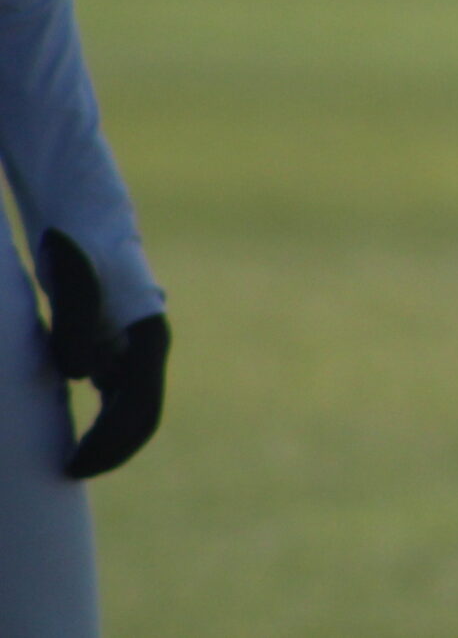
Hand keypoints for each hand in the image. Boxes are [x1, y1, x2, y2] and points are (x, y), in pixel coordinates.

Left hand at [37, 230, 168, 478]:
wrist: (82, 222)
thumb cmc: (76, 249)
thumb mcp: (72, 281)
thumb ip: (75, 324)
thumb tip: (78, 374)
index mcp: (148, 337)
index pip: (141, 407)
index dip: (111, 443)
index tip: (76, 467)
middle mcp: (146, 348)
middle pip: (141, 416)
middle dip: (111, 450)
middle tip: (69, 474)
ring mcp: (131, 349)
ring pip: (130, 410)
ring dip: (106, 441)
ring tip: (70, 464)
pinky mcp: (112, 347)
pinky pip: (115, 399)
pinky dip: (99, 424)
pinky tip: (71, 438)